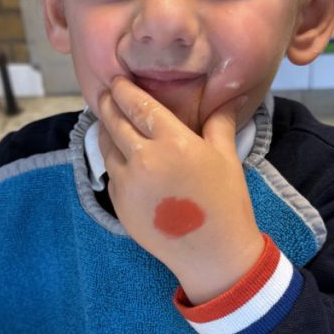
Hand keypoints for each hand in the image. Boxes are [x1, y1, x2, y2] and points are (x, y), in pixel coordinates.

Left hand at [97, 76, 263, 303]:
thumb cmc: (226, 203)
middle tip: (105, 94)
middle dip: (108, 104)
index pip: (138, 106)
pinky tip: (122, 159)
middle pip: (114, 123)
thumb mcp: (226, 158)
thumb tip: (228, 97)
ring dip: (106, 132)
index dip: (124, 90)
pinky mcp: (120, 205)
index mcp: (172, 142)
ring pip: (107, 148)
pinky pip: (112, 175)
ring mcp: (128, 184)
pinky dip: (115, 163)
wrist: (213, 254)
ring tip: (108, 123)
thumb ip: (219, 123)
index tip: (117, 80)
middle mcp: (144, 159)